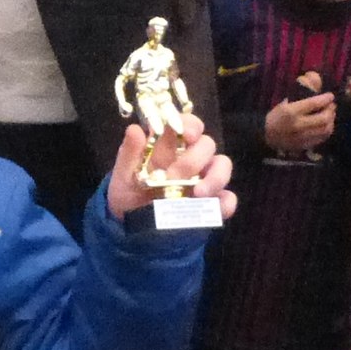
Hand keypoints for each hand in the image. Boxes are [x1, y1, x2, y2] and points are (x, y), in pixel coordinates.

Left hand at [106, 120, 234, 223]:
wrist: (131, 224)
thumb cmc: (129, 190)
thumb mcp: (123, 173)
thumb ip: (129, 153)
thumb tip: (134, 129)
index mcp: (171, 144)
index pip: (189, 125)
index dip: (191, 126)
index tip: (187, 135)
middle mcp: (192, 157)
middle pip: (207, 145)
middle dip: (193, 160)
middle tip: (173, 177)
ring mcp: (205, 179)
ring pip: (223, 166)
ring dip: (215, 178)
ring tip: (197, 194)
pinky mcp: (212, 202)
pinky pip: (227, 200)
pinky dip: (224, 204)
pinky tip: (213, 209)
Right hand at [263, 91, 337, 155]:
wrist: (266, 135)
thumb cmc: (277, 116)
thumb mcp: (285, 101)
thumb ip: (301, 91)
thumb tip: (315, 77)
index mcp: (290, 111)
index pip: (313, 104)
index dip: (325, 99)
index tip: (330, 96)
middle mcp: (297, 125)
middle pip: (323, 118)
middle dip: (330, 110)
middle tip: (331, 105)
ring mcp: (302, 137)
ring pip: (325, 129)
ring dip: (331, 120)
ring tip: (330, 114)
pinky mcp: (304, 145)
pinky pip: (322, 138)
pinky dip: (327, 130)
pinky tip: (326, 125)